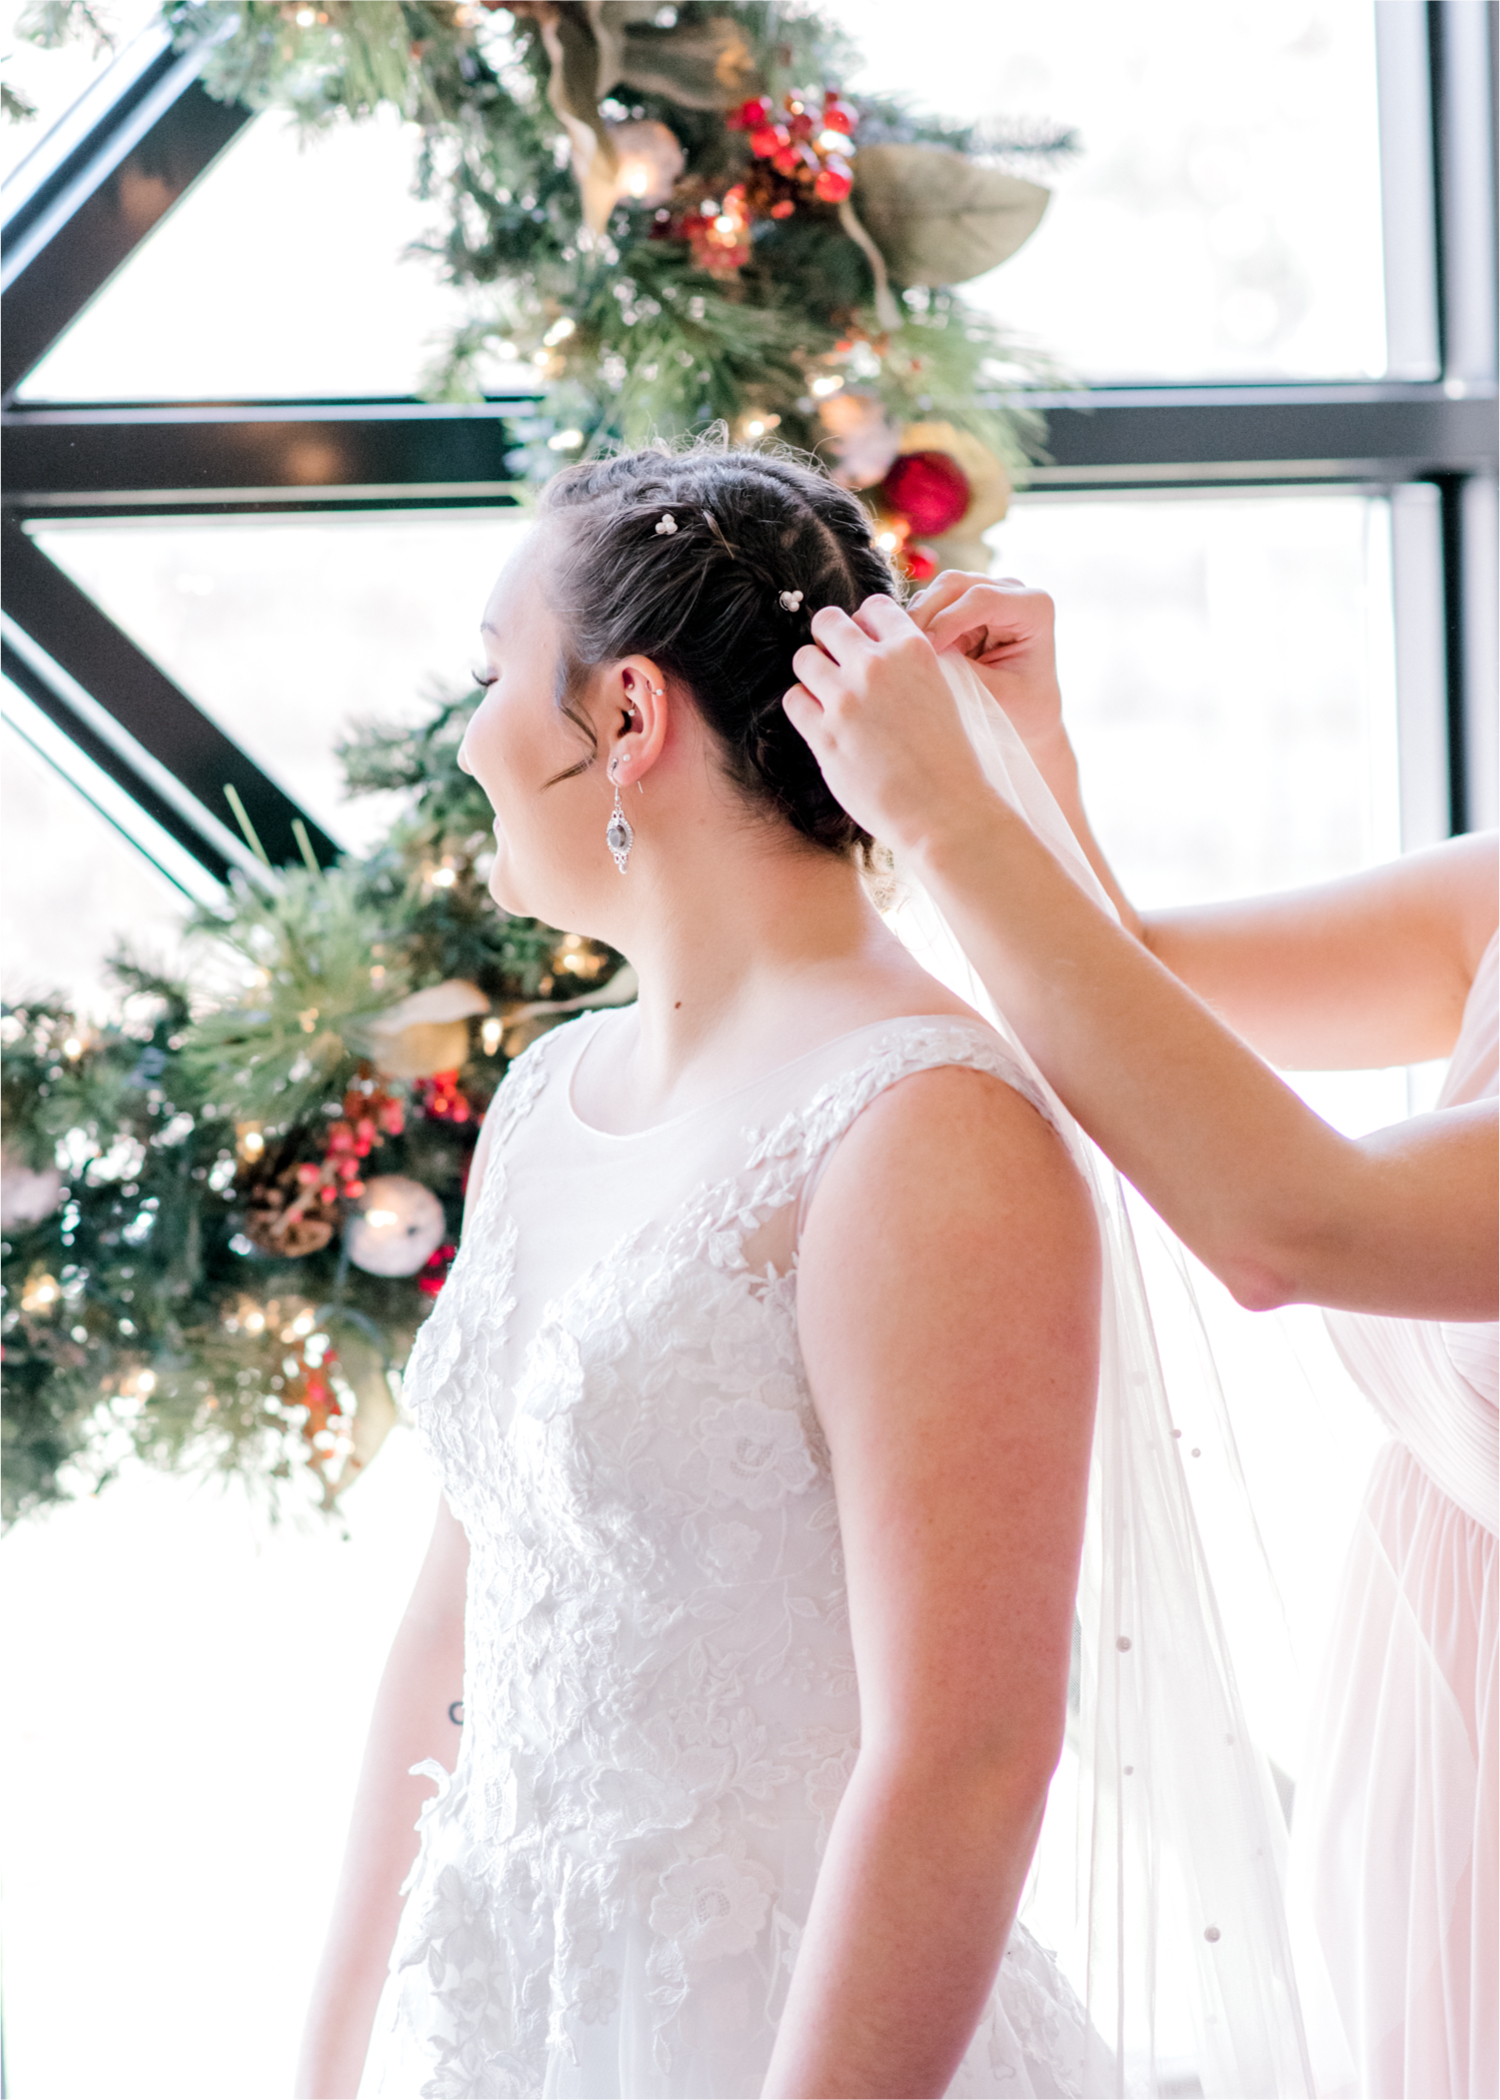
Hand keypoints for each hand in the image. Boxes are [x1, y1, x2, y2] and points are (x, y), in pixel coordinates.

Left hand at [784, 595, 999, 858]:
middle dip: (829, 640)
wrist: (945, 811)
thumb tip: (873, 650)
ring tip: (829, 698)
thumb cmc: (949, 760)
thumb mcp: (942, 693)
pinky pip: (793, 700)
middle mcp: (876, 666)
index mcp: (913, 650)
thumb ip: (908, 666)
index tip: (865, 645)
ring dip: (813, 674)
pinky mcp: (823, 734)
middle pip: (828, 622)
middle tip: (837, 665)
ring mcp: (846, 699)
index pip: (872, 607)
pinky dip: (803, 708)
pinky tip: (822, 724)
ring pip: (804, 658)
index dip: (865, 625)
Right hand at [907, 572, 1061, 752]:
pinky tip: (907, 652)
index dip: (948, 620)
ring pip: (937, 591)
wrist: (1028, 714)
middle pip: (955, 585)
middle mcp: (1010, 591)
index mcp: (1034, 608)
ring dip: (916, 620)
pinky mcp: (963, 605)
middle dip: (924, 614)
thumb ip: (965, 673)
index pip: (982, 599)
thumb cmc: (1024, 710)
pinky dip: (915, 626)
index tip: (925, 650)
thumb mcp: (999, 697)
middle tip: (899, 648)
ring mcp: (985, 593)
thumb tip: (925, 656)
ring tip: (900, 653)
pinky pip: (930, 606)